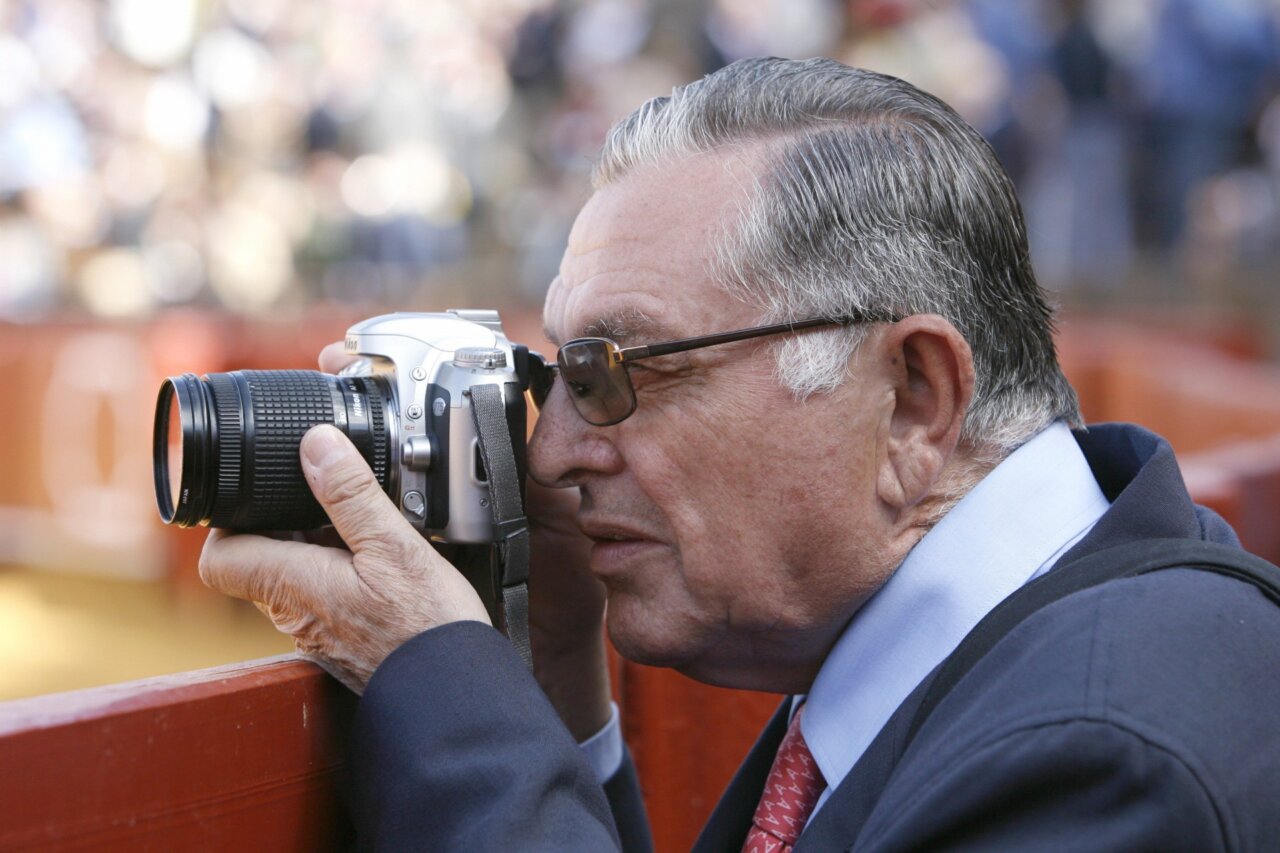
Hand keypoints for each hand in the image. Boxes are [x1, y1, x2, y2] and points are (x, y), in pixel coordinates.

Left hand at [199, 424, 489, 692]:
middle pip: (258, 562)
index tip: (258, 494)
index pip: (218, 558)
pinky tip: (381, 564)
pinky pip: (322, 598)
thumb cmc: (427, 628)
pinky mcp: (343, 643)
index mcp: (293, 588)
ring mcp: (318, 635)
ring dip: (315, 547)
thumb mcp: (394, 545)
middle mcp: (294, 618)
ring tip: (362, 527)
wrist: (455, 691)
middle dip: (282, 524)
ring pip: (293, 579)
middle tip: (324, 498)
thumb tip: (316, 445)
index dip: (227, 521)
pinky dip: (340, 572)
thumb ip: (351, 494)